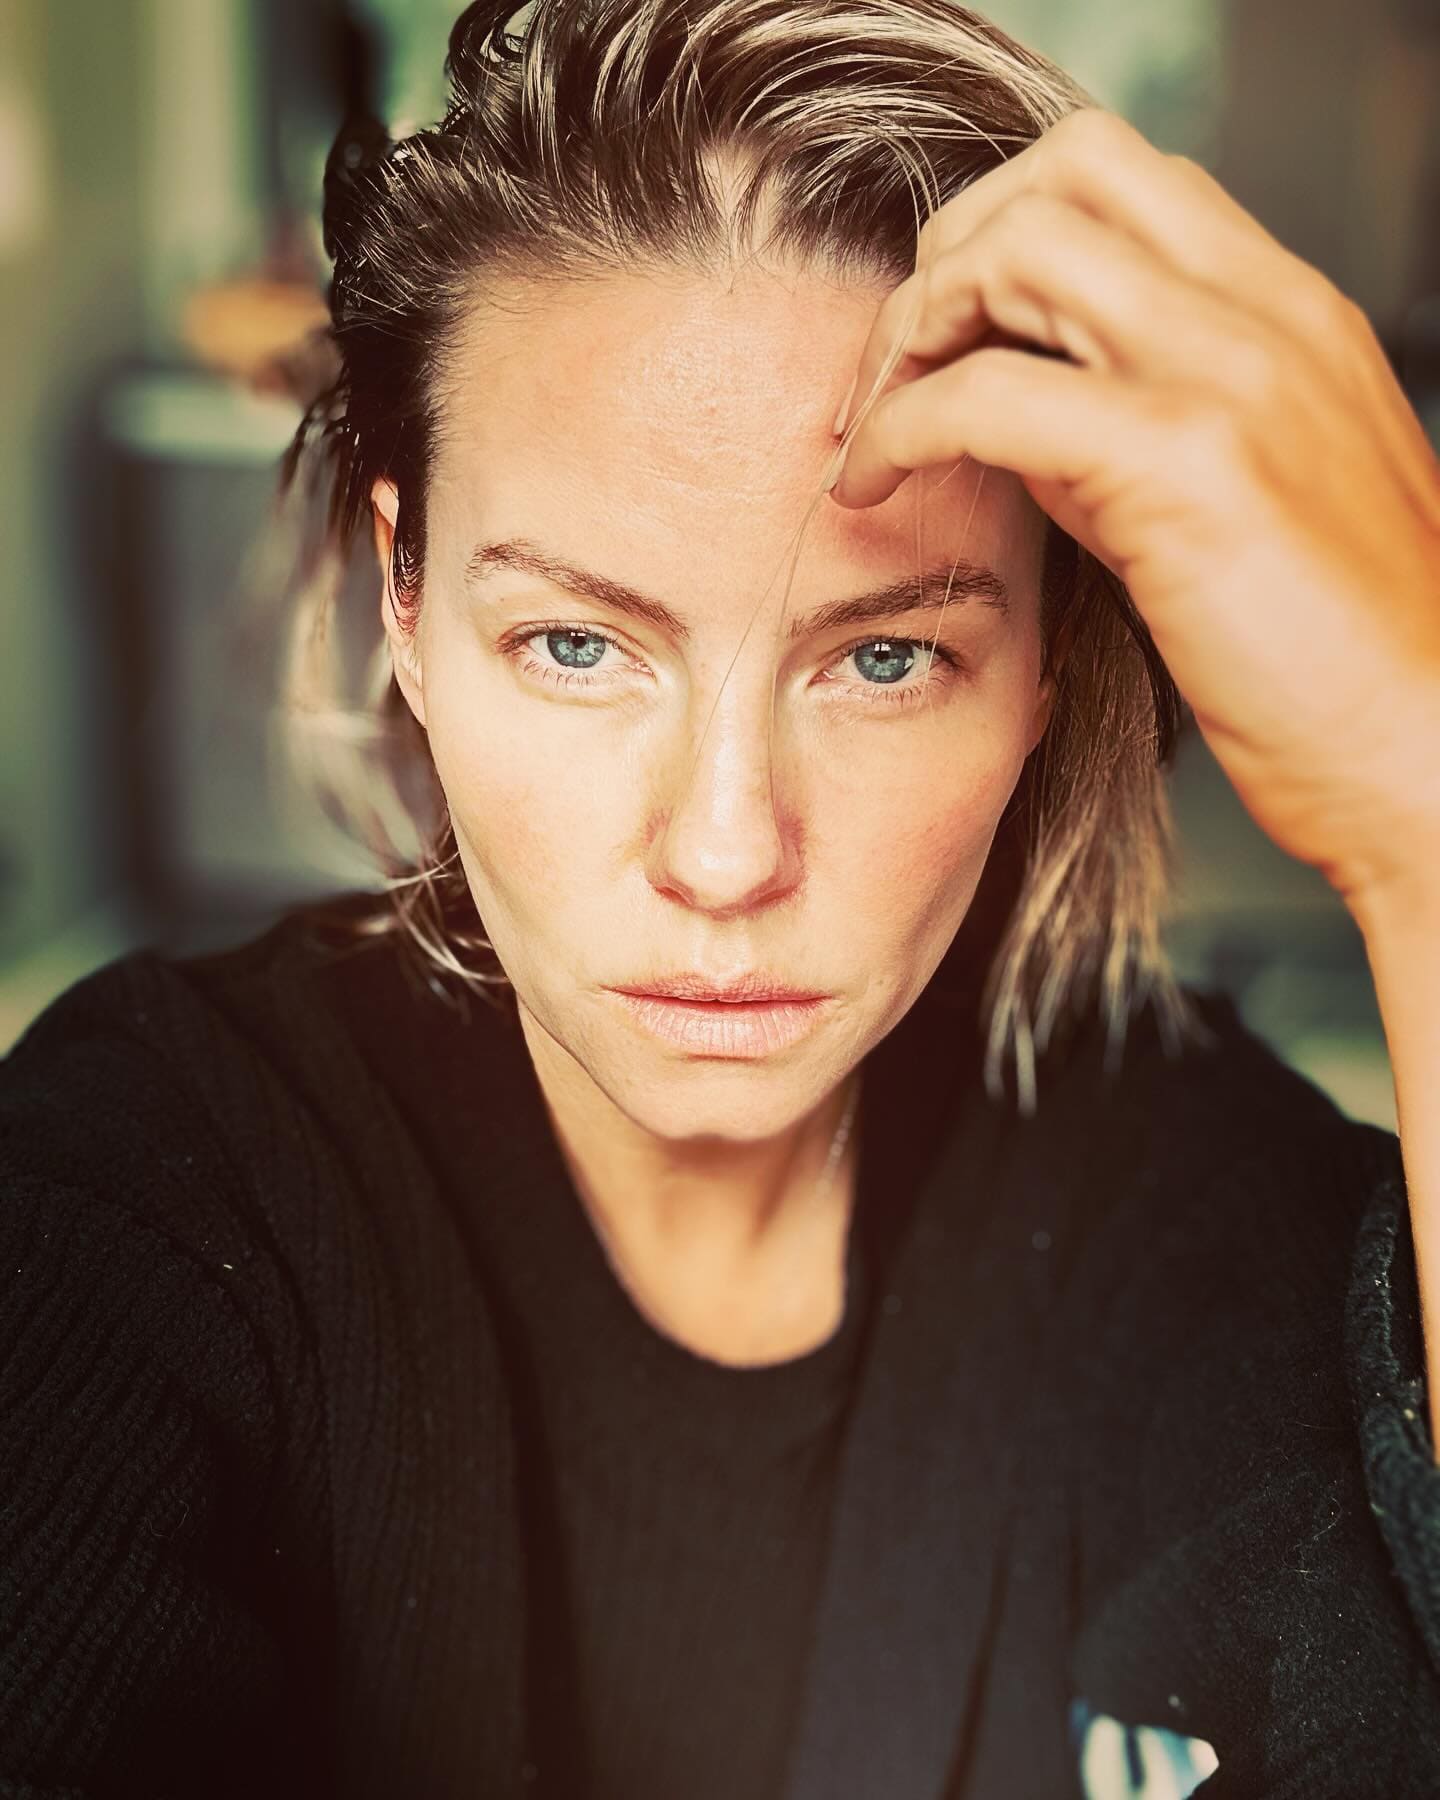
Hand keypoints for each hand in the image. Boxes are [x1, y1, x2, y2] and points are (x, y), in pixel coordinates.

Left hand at [829, 108, 1439, 909]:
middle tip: (892, 369)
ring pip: (1017, 252)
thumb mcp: (1226, 501)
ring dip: (911, 330)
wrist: (1420, 748)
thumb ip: (1120, 430)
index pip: (1117, 176)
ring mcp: (1234, 375)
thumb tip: (996, 403)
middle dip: (945, 257)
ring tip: (872, 427)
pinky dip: (898, 427)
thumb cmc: (1326, 655)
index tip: (944, 338)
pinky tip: (869, 487)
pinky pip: (987, 395)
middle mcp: (1268, 315)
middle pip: (1061, 177)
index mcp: (1289, 312)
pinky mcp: (1186, 465)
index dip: (1000, 235)